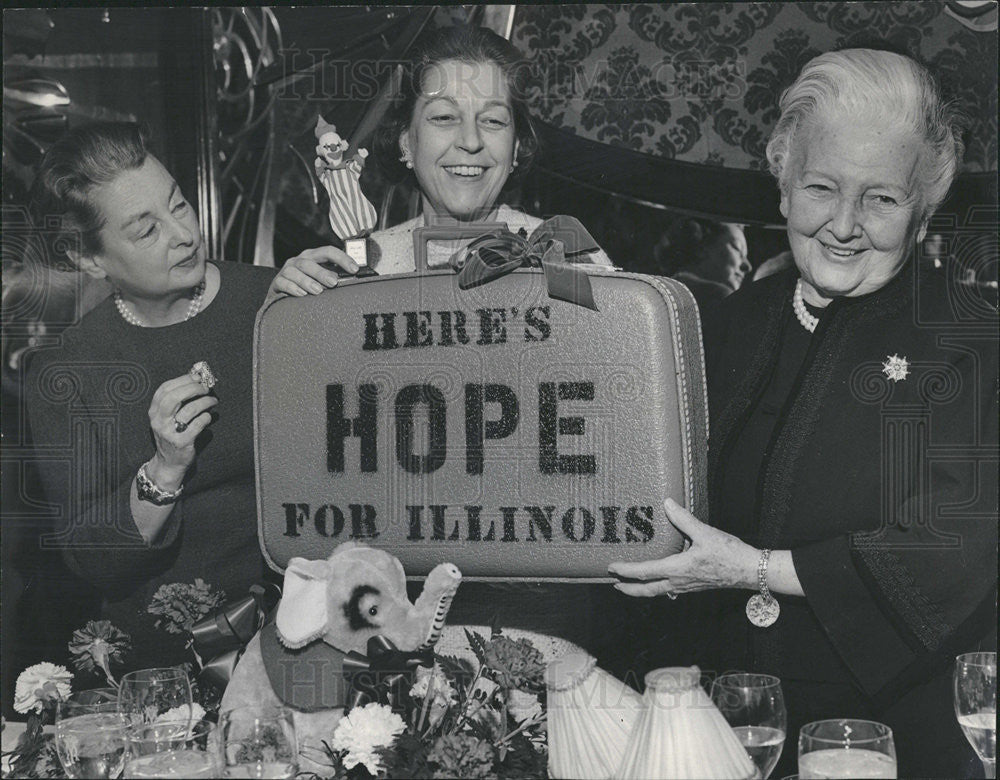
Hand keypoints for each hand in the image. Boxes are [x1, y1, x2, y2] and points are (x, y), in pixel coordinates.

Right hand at [146, 374, 218, 486]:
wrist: (168, 463)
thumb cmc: (172, 435)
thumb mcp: (166, 418)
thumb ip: (176, 402)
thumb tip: (196, 381)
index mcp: (154, 412)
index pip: (164, 389)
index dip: (182, 380)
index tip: (196, 377)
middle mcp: (159, 421)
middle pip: (174, 397)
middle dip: (193, 388)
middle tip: (206, 388)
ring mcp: (169, 433)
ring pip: (189, 410)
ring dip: (205, 402)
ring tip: (213, 400)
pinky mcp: (182, 443)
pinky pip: (197, 425)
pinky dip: (206, 418)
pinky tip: (209, 416)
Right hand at [271, 246, 358, 296]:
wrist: (283, 299)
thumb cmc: (307, 288)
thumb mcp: (322, 280)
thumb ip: (334, 277)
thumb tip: (353, 279)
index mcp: (313, 257)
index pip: (328, 251)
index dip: (342, 258)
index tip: (354, 269)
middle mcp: (299, 261)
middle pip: (309, 262)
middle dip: (322, 272)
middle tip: (333, 283)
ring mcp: (287, 271)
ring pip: (295, 271)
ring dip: (307, 281)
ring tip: (318, 291)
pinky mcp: (277, 283)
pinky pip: (283, 282)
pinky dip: (292, 287)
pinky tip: (302, 294)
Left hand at [607, 498, 758, 597]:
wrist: (750, 571)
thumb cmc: (730, 554)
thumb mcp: (705, 533)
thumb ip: (684, 519)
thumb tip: (667, 504)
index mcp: (678, 569)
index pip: (644, 573)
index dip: (626, 571)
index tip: (611, 568)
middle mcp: (679, 581)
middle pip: (647, 590)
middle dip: (628, 589)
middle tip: (614, 584)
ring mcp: (687, 586)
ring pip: (658, 592)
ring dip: (642, 589)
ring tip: (630, 585)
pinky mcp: (695, 586)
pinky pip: (670, 590)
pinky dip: (659, 587)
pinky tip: (660, 583)